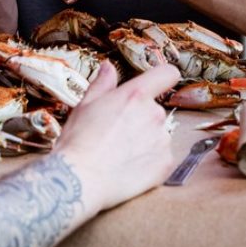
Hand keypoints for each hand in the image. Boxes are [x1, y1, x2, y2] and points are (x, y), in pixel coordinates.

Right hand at [54, 61, 179, 211]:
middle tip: (118, 134)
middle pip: (156, 110)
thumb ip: (103, 84)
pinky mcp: (165, 164)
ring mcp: (162, 140)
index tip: (158, 84)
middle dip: (141, 119)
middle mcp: (154, 114)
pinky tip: (129, 168)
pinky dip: (149, 162)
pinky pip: (161, 157)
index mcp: (135, 95)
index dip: (163, 77)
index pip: (167, 74)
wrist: (80, 179)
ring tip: (121, 154)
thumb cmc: (78, 141)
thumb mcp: (85, 105)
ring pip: (159, 135)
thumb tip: (108, 67)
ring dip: (146, 141)